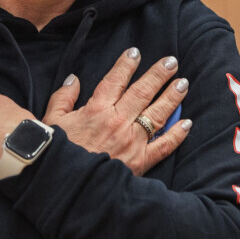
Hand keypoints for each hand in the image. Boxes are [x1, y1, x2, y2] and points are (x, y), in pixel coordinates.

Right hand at [44, 50, 190, 175]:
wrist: (65, 186)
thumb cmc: (56, 154)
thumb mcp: (52, 121)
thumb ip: (62, 98)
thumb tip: (74, 79)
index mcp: (96, 110)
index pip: (115, 80)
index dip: (126, 64)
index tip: (135, 52)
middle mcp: (117, 122)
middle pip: (142, 92)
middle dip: (158, 74)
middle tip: (171, 61)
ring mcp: (131, 142)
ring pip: (156, 114)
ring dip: (171, 97)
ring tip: (183, 83)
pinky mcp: (139, 162)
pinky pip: (163, 146)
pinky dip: (177, 134)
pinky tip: (187, 122)